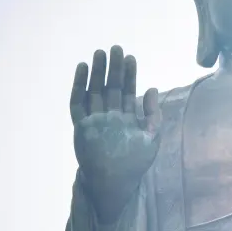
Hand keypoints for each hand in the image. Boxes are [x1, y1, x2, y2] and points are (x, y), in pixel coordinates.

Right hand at [71, 46, 160, 207]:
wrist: (114, 183)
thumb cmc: (134, 163)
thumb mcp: (152, 138)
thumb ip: (154, 114)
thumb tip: (153, 89)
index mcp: (126, 118)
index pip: (127, 91)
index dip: (129, 74)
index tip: (130, 57)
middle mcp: (109, 116)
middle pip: (110, 87)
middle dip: (113, 68)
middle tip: (115, 48)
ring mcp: (94, 120)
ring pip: (94, 91)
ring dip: (96, 72)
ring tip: (99, 53)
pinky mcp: (80, 126)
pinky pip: (77, 103)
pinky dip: (79, 86)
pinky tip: (82, 69)